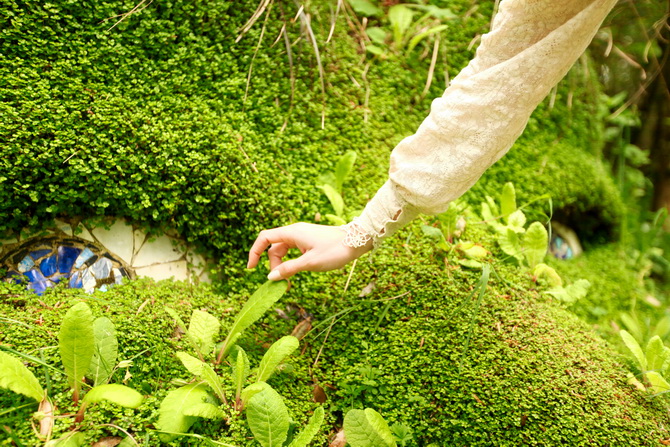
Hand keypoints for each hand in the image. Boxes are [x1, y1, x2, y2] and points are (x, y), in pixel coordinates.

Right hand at [247, 223, 371, 279]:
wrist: (358, 241)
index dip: (255, 252)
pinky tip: (296, 271)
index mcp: (292, 232)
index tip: (251, 268)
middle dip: (273, 263)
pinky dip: (291, 261)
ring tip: (289, 279)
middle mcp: (295, 231)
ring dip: (283, 264)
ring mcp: (302, 236)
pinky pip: (293, 250)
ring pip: (283, 250)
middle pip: (274, 247)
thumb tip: (271, 277)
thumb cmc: (335, 250)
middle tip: (282, 280)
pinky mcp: (309, 241)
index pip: (264, 238)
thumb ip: (289, 269)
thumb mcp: (310, 263)